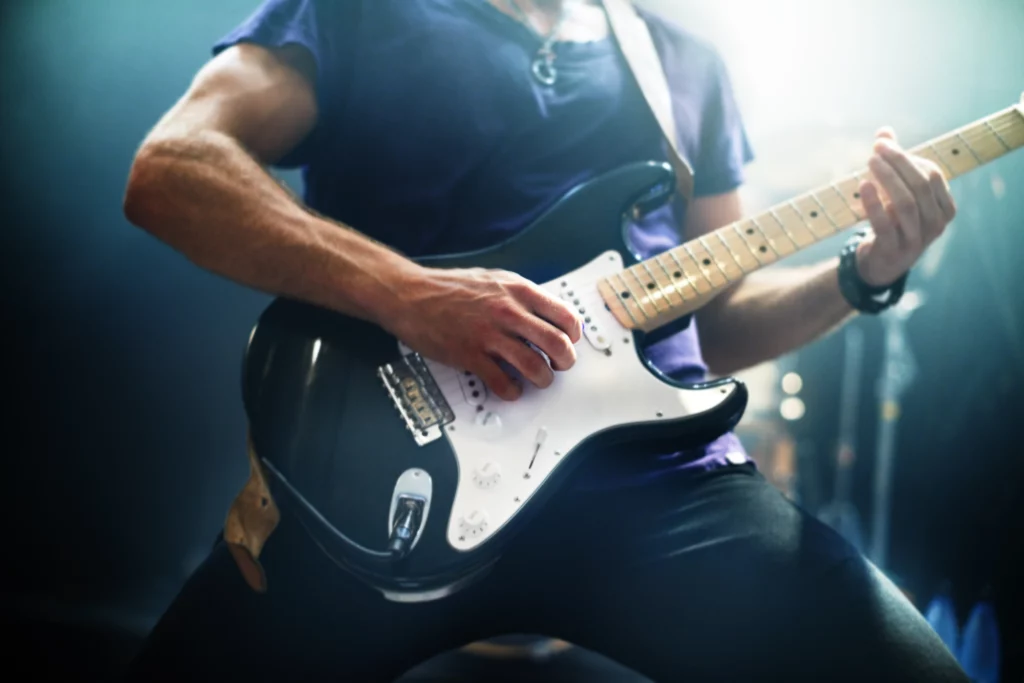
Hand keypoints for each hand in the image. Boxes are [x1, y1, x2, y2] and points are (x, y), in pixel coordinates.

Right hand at [386, 266, 582, 400]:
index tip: (569, 342)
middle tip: (559, 366)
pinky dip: (512, 392)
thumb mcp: (494, 279)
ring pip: (534, 367)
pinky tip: (510, 389)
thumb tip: (546, 314)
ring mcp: (489, 335)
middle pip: (557, 344)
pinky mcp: (471, 356)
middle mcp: (508, 311)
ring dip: (542, 380)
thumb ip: (521, 296)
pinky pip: (503, 383)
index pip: (565, 316)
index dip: (573, 335)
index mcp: (518, 290)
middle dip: (565, 361)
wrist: (411, 295)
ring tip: (538, 380)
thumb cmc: (450, 288)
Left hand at [855, 128, 956, 286]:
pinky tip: (863, 185)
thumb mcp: (897, 193)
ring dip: (887, 179)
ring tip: (870, 162)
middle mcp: (935, 224)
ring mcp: (916, 240)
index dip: (908, 157)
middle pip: (921, 186)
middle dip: (898, 162)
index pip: (932, 174)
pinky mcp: (893, 251)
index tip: (882, 143)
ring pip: (905, 204)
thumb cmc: (893, 223)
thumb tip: (884, 131)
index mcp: (944, 207)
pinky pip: (885, 224)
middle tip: (876, 148)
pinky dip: (874, 203)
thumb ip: (894, 164)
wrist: (881, 264)